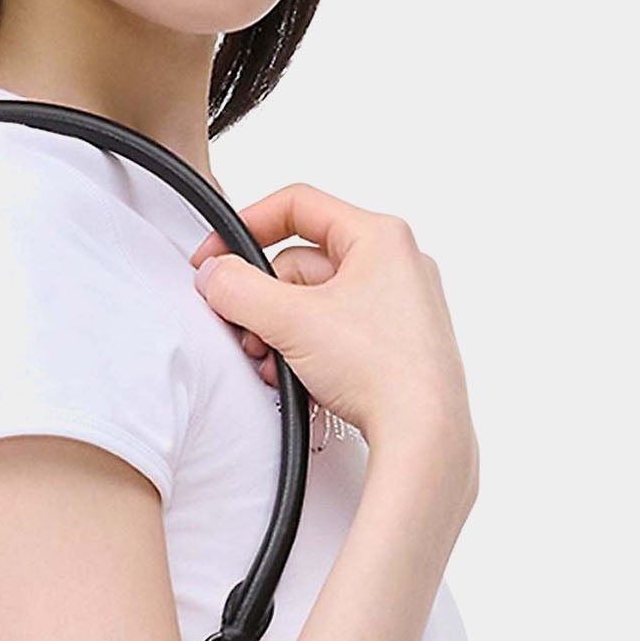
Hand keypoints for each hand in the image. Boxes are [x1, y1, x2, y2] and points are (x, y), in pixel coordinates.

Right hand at [188, 182, 477, 498]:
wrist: (425, 435)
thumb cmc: (386, 372)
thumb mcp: (292, 321)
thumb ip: (239, 290)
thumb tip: (214, 275)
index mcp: (380, 237)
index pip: (298, 205)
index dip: (247, 224)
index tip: (218, 255)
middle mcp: (395, 265)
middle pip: (300, 262)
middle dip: (264, 300)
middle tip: (245, 330)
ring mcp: (398, 306)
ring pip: (314, 302)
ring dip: (280, 331)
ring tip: (273, 363)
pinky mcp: (394, 343)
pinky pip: (333, 330)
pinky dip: (306, 349)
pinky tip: (296, 377)